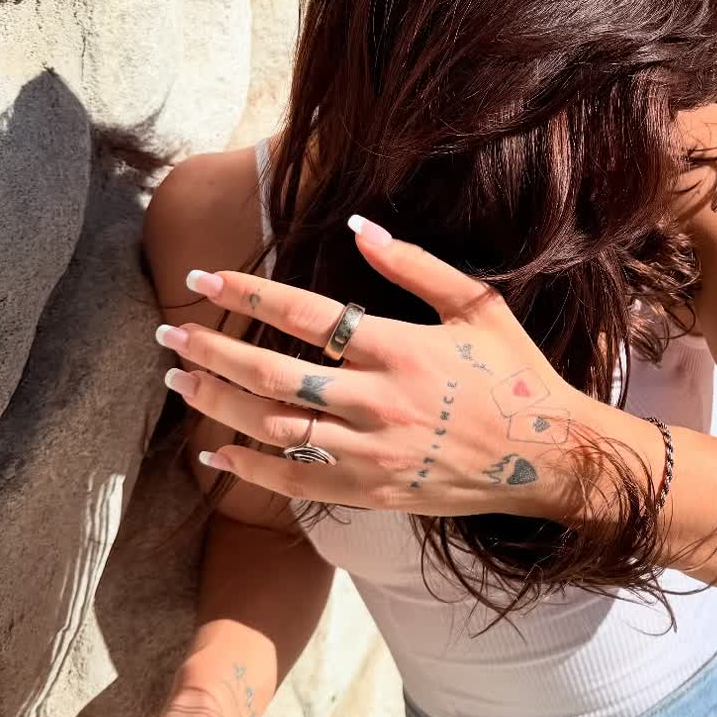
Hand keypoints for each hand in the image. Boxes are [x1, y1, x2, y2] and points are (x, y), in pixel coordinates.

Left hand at [156, 219, 594, 518]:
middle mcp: (379, 401)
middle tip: (170, 331)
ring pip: (274, 428)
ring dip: (218, 403)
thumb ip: (415, 265)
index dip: (247, 294)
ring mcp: (372, 451)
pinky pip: (296, 481)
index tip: (203, 278)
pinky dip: (249, 467)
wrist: (546, 456)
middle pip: (273, 374)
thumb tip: (357, 226)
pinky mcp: (372, 491)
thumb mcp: (477, 306)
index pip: (305, 314)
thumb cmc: (514, 374)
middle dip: (212, 350)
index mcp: (400, 348)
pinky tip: (212, 450)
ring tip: (179, 379)